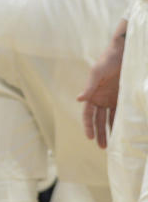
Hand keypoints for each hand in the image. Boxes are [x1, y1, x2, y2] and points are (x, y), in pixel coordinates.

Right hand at [77, 19, 126, 148]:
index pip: (88, 114)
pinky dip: (119, 123)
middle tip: (102, 147)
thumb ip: (89, 87)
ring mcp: (110, 99)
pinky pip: (119, 113)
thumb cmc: (107, 61)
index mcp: (91, 94)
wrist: (123, 53)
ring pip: (108, 119)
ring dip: (108, 131)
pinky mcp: (121, 98)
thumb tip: (79, 100)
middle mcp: (100, 98)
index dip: (88, 125)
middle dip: (98, 133)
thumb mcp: (97, 73)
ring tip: (110, 145)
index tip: (90, 138)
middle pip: (97, 120)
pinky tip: (121, 133)